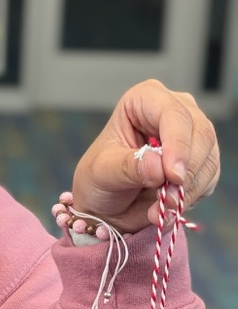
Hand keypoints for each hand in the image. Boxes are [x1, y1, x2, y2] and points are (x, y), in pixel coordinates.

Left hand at [71, 80, 219, 233]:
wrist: (106, 203)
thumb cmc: (99, 178)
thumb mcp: (103, 172)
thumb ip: (129, 167)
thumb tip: (158, 166)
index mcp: (144, 100)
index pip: (173, 113)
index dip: (177, 144)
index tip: (172, 176)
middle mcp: (174, 111)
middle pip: (200, 134)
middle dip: (186, 171)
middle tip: (166, 199)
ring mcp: (191, 136)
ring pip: (209, 159)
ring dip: (188, 190)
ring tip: (159, 208)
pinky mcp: (201, 162)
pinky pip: (209, 179)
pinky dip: (190, 197)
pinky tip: (166, 207)